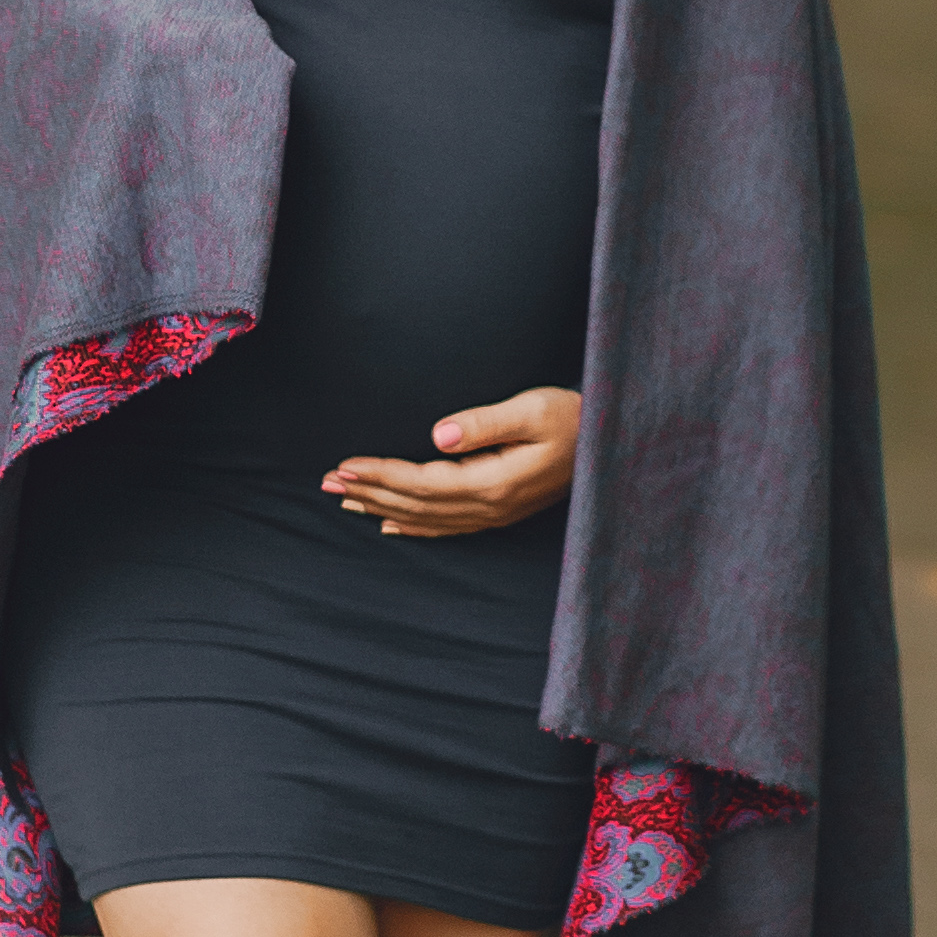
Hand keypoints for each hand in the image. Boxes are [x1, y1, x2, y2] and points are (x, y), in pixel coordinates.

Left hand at [323, 385, 580, 538]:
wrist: (609, 443)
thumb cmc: (572, 418)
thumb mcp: (533, 409)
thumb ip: (485, 422)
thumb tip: (439, 435)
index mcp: (494, 482)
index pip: (421, 482)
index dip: (380, 474)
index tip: (345, 466)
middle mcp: (490, 507)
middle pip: (416, 504)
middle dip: (370, 492)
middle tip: (327, 483)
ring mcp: (495, 515)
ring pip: (426, 519)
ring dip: (383, 508)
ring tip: (346, 500)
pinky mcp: (500, 512)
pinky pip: (447, 527)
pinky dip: (414, 526)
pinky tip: (391, 525)